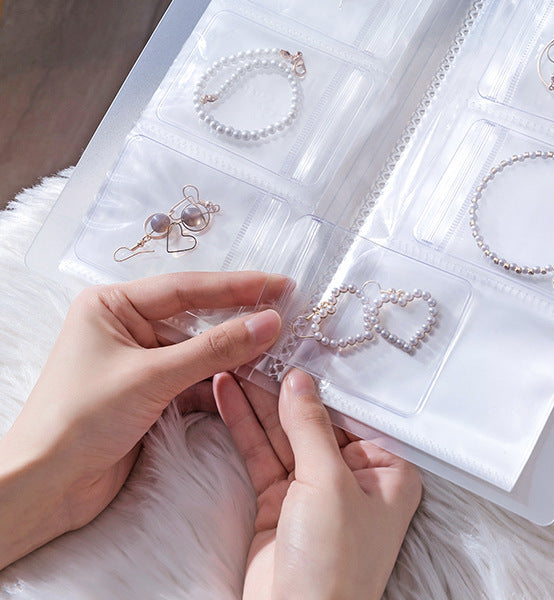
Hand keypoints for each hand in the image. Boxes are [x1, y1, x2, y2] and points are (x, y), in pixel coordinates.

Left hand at [0, 270, 286, 567]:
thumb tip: (269, 323)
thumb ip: (215, 348)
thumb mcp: (152, 376)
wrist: (45, 489)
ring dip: (235, 353)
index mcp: (112, 305)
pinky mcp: (150, 394)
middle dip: (239, 319)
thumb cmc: (80, 419)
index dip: (237, 286)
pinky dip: (222, 381)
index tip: (279, 285)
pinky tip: (253, 378)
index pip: (186, 288)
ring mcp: (140, 361)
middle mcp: (126, 326)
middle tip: (287, 312)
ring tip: (279, 346)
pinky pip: (196, 378)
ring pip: (200, 350)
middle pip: (196, 317)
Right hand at [214, 369, 421, 599]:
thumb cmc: (335, 564)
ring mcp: (313, 488)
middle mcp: (353, 476)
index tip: (303, 343)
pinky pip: (261, 452)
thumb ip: (311, 427)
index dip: (327, 378)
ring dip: (258, 399)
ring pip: (283, 432)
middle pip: (315, 418)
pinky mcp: (278, 500)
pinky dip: (244, 424)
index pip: (355, 411)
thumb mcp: (330, 484)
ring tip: (234, 358)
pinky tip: (227, 392)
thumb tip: (299, 380)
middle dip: (284, 385)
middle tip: (259, 346)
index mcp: (387, 471)